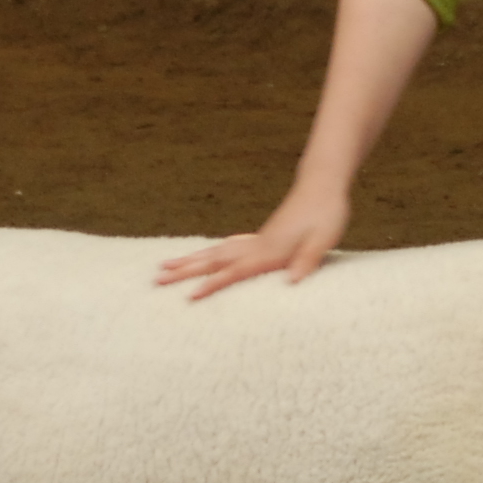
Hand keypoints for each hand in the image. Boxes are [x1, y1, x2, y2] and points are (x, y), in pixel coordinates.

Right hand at [154, 178, 349, 298]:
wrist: (322, 186)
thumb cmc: (327, 214)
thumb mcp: (323, 239)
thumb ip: (307, 260)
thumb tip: (292, 281)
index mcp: (269, 251)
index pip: (235, 271)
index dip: (212, 285)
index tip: (189, 296)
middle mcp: (256, 245)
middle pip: (213, 260)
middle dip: (184, 272)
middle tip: (155, 280)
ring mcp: (255, 240)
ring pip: (214, 252)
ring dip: (189, 261)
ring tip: (163, 267)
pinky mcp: (259, 238)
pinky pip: (226, 247)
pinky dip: (209, 253)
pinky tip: (202, 257)